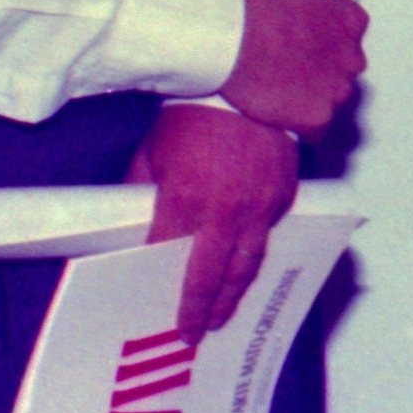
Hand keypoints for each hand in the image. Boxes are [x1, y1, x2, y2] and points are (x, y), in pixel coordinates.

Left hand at [128, 105, 298, 337]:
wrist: (244, 79)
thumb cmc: (192, 115)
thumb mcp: (152, 152)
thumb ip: (140, 191)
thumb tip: (129, 223)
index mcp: (186, 201)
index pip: (170, 261)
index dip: (168, 293)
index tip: (165, 315)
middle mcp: (226, 211)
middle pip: (215, 277)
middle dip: (204, 310)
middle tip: (196, 333)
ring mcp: (260, 205)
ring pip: (249, 265)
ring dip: (234, 295)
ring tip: (223, 315)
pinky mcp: (284, 195)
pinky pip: (271, 234)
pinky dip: (259, 252)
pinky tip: (248, 268)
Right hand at [217, 0, 367, 135]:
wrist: (226, 32)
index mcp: (350, 19)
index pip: (349, 32)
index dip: (323, 36)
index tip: (299, 38)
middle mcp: (351, 55)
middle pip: (343, 66)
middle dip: (322, 66)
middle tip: (287, 64)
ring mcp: (336, 88)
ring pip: (332, 97)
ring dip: (314, 95)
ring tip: (281, 89)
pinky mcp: (317, 117)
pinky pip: (318, 129)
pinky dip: (304, 125)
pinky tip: (282, 115)